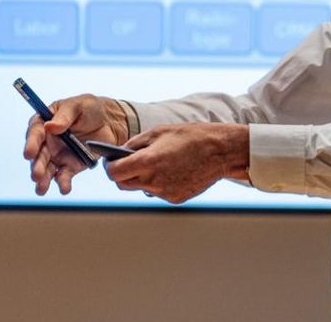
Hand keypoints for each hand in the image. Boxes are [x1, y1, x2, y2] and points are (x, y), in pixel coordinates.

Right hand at [23, 95, 128, 195]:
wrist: (109, 122)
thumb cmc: (90, 109)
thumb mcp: (79, 105)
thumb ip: (65, 115)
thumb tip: (50, 126)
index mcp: (45, 123)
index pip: (35, 133)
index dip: (31, 143)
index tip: (29, 153)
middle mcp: (47, 142)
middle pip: (38, 155)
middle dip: (36, 166)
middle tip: (36, 175)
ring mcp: (57, 156)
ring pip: (46, 170)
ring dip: (43, 180)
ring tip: (42, 189)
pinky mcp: (69, 167)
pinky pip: (64, 177)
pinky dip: (63, 184)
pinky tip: (65, 189)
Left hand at [104, 123, 248, 203]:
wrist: (220, 151)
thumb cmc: (190, 136)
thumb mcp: (159, 132)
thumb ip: (136, 143)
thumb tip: (120, 152)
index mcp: (147, 161)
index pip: (114, 173)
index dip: (110, 167)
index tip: (112, 162)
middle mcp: (153, 181)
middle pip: (124, 184)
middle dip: (123, 174)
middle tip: (131, 162)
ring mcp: (164, 193)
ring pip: (142, 188)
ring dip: (143, 177)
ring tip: (158, 163)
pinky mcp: (175, 199)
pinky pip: (158, 192)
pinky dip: (159, 183)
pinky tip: (172, 170)